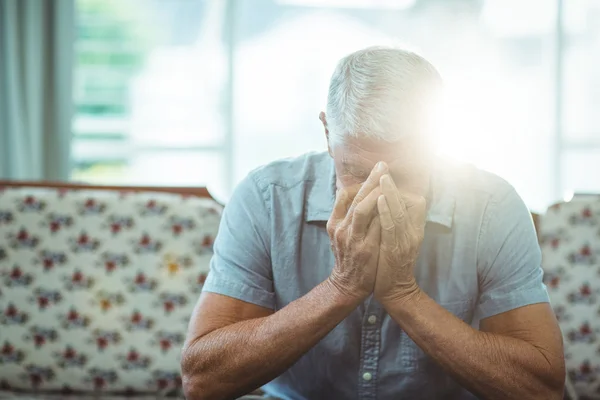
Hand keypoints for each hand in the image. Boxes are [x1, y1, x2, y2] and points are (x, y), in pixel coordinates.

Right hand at [327, 162, 386, 301]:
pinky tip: (390, 202)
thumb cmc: (348, 258)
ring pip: (361, 208)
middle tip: (383, 166)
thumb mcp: (340, 236)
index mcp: (334, 223)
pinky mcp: (364, 249)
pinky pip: (373, 227)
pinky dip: (381, 213)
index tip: (374, 172)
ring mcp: (351, 239)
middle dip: (370, 180)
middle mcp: (340, 228)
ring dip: (375, 192)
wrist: (347, 286)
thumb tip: (357, 197)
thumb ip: (347, 218)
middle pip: (354, 197)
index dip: (359, 181)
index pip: (344, 195)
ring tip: (387, 180)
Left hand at [374, 173, 426, 304]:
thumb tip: (389, 203)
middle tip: (383, 168)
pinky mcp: (394, 249)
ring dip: (390, 193)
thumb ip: (398, 223)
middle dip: (394, 185)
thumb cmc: (393, 264)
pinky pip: (390, 227)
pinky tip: (378, 200)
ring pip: (399, 211)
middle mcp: (412, 233)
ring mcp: (405, 241)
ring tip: (382, 178)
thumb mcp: (400, 240)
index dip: (402, 189)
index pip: (416, 202)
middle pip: (408, 203)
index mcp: (415, 230)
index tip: (385, 180)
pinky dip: (385, 212)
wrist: (395, 291)